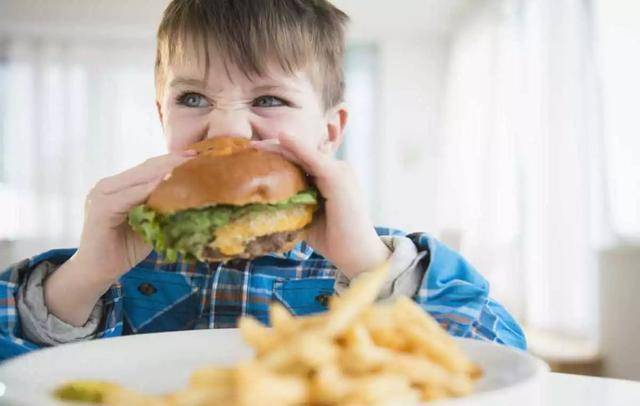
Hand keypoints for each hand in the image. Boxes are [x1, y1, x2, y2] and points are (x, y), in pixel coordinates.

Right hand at [76, 150, 196, 280]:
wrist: (98, 272)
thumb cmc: (126, 248)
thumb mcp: (149, 223)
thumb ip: (162, 206)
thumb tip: (192, 196)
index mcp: (118, 186)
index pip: (148, 168)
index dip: (172, 160)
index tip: (197, 154)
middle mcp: (107, 186)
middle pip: (145, 168)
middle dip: (172, 160)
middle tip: (197, 154)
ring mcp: (102, 195)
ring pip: (139, 178)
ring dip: (165, 171)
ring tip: (188, 166)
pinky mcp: (101, 208)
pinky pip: (130, 196)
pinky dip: (149, 190)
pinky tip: (167, 184)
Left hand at [251, 133, 390, 277]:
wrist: (358, 254)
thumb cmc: (334, 239)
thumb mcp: (308, 216)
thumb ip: (294, 205)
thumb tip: (264, 204)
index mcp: (330, 177)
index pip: (301, 160)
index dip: (279, 156)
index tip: (254, 156)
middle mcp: (337, 169)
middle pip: (300, 153)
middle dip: (274, 149)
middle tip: (249, 148)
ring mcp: (338, 170)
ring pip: (303, 153)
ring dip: (279, 146)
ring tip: (256, 145)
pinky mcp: (337, 176)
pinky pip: (313, 158)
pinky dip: (297, 146)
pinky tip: (281, 137)